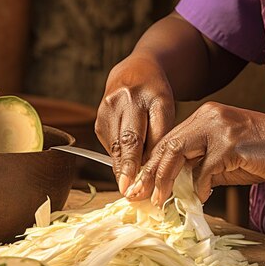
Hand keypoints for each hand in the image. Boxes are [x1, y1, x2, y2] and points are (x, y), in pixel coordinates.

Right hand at [95, 56, 175, 193]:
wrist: (134, 73)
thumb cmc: (155, 96)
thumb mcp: (166, 110)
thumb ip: (160, 137)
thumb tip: (150, 170)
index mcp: (149, 96)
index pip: (150, 132)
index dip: (145, 159)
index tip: (142, 181)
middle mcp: (123, 100)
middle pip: (127, 140)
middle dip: (127, 168)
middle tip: (128, 192)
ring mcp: (106, 110)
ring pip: (116, 146)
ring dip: (122, 169)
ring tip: (128, 188)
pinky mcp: (98, 120)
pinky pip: (110, 145)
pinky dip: (119, 158)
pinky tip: (126, 167)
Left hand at [127, 102, 264, 205]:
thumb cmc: (262, 154)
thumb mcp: (225, 157)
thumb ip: (201, 165)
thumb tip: (175, 187)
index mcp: (204, 117)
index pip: (168, 140)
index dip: (150, 164)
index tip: (139, 185)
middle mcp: (208, 117)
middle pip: (167, 145)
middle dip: (149, 173)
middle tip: (137, 196)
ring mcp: (219, 129)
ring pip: (178, 153)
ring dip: (165, 180)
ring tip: (159, 200)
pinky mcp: (231, 144)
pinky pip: (206, 170)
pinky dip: (201, 187)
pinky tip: (202, 197)